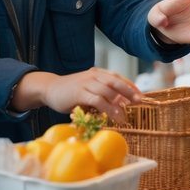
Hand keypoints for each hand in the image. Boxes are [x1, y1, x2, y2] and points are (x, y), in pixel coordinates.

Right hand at [11, 68, 140, 123]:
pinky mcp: (79, 92)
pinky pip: (97, 99)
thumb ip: (101, 95)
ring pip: (108, 91)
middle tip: (139, 101)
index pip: (117, 77)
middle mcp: (93, 75)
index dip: (130, 85)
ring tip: (126, 116)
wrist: (49, 88)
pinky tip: (114, 115)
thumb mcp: (88, 90)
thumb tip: (119, 105)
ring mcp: (86, 83)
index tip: (140, 95)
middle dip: (129, 91)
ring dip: (119, 104)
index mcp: (97, 73)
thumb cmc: (70, 92)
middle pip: (115, 81)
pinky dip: (108, 107)